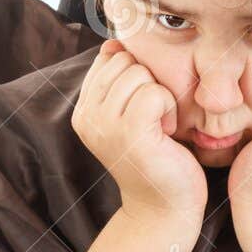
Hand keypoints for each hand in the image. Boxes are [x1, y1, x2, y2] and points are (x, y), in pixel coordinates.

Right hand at [71, 39, 207, 224]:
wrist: (164, 208)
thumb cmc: (157, 156)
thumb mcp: (131, 112)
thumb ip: (118, 79)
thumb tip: (112, 43)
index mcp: (83, 110)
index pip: (109, 57)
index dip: (136, 73)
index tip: (143, 107)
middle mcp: (86, 117)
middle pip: (125, 60)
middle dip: (149, 81)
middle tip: (154, 118)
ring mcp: (104, 126)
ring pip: (139, 73)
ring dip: (161, 95)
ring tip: (159, 126)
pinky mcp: (129, 134)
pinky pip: (154, 92)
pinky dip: (168, 107)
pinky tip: (166, 132)